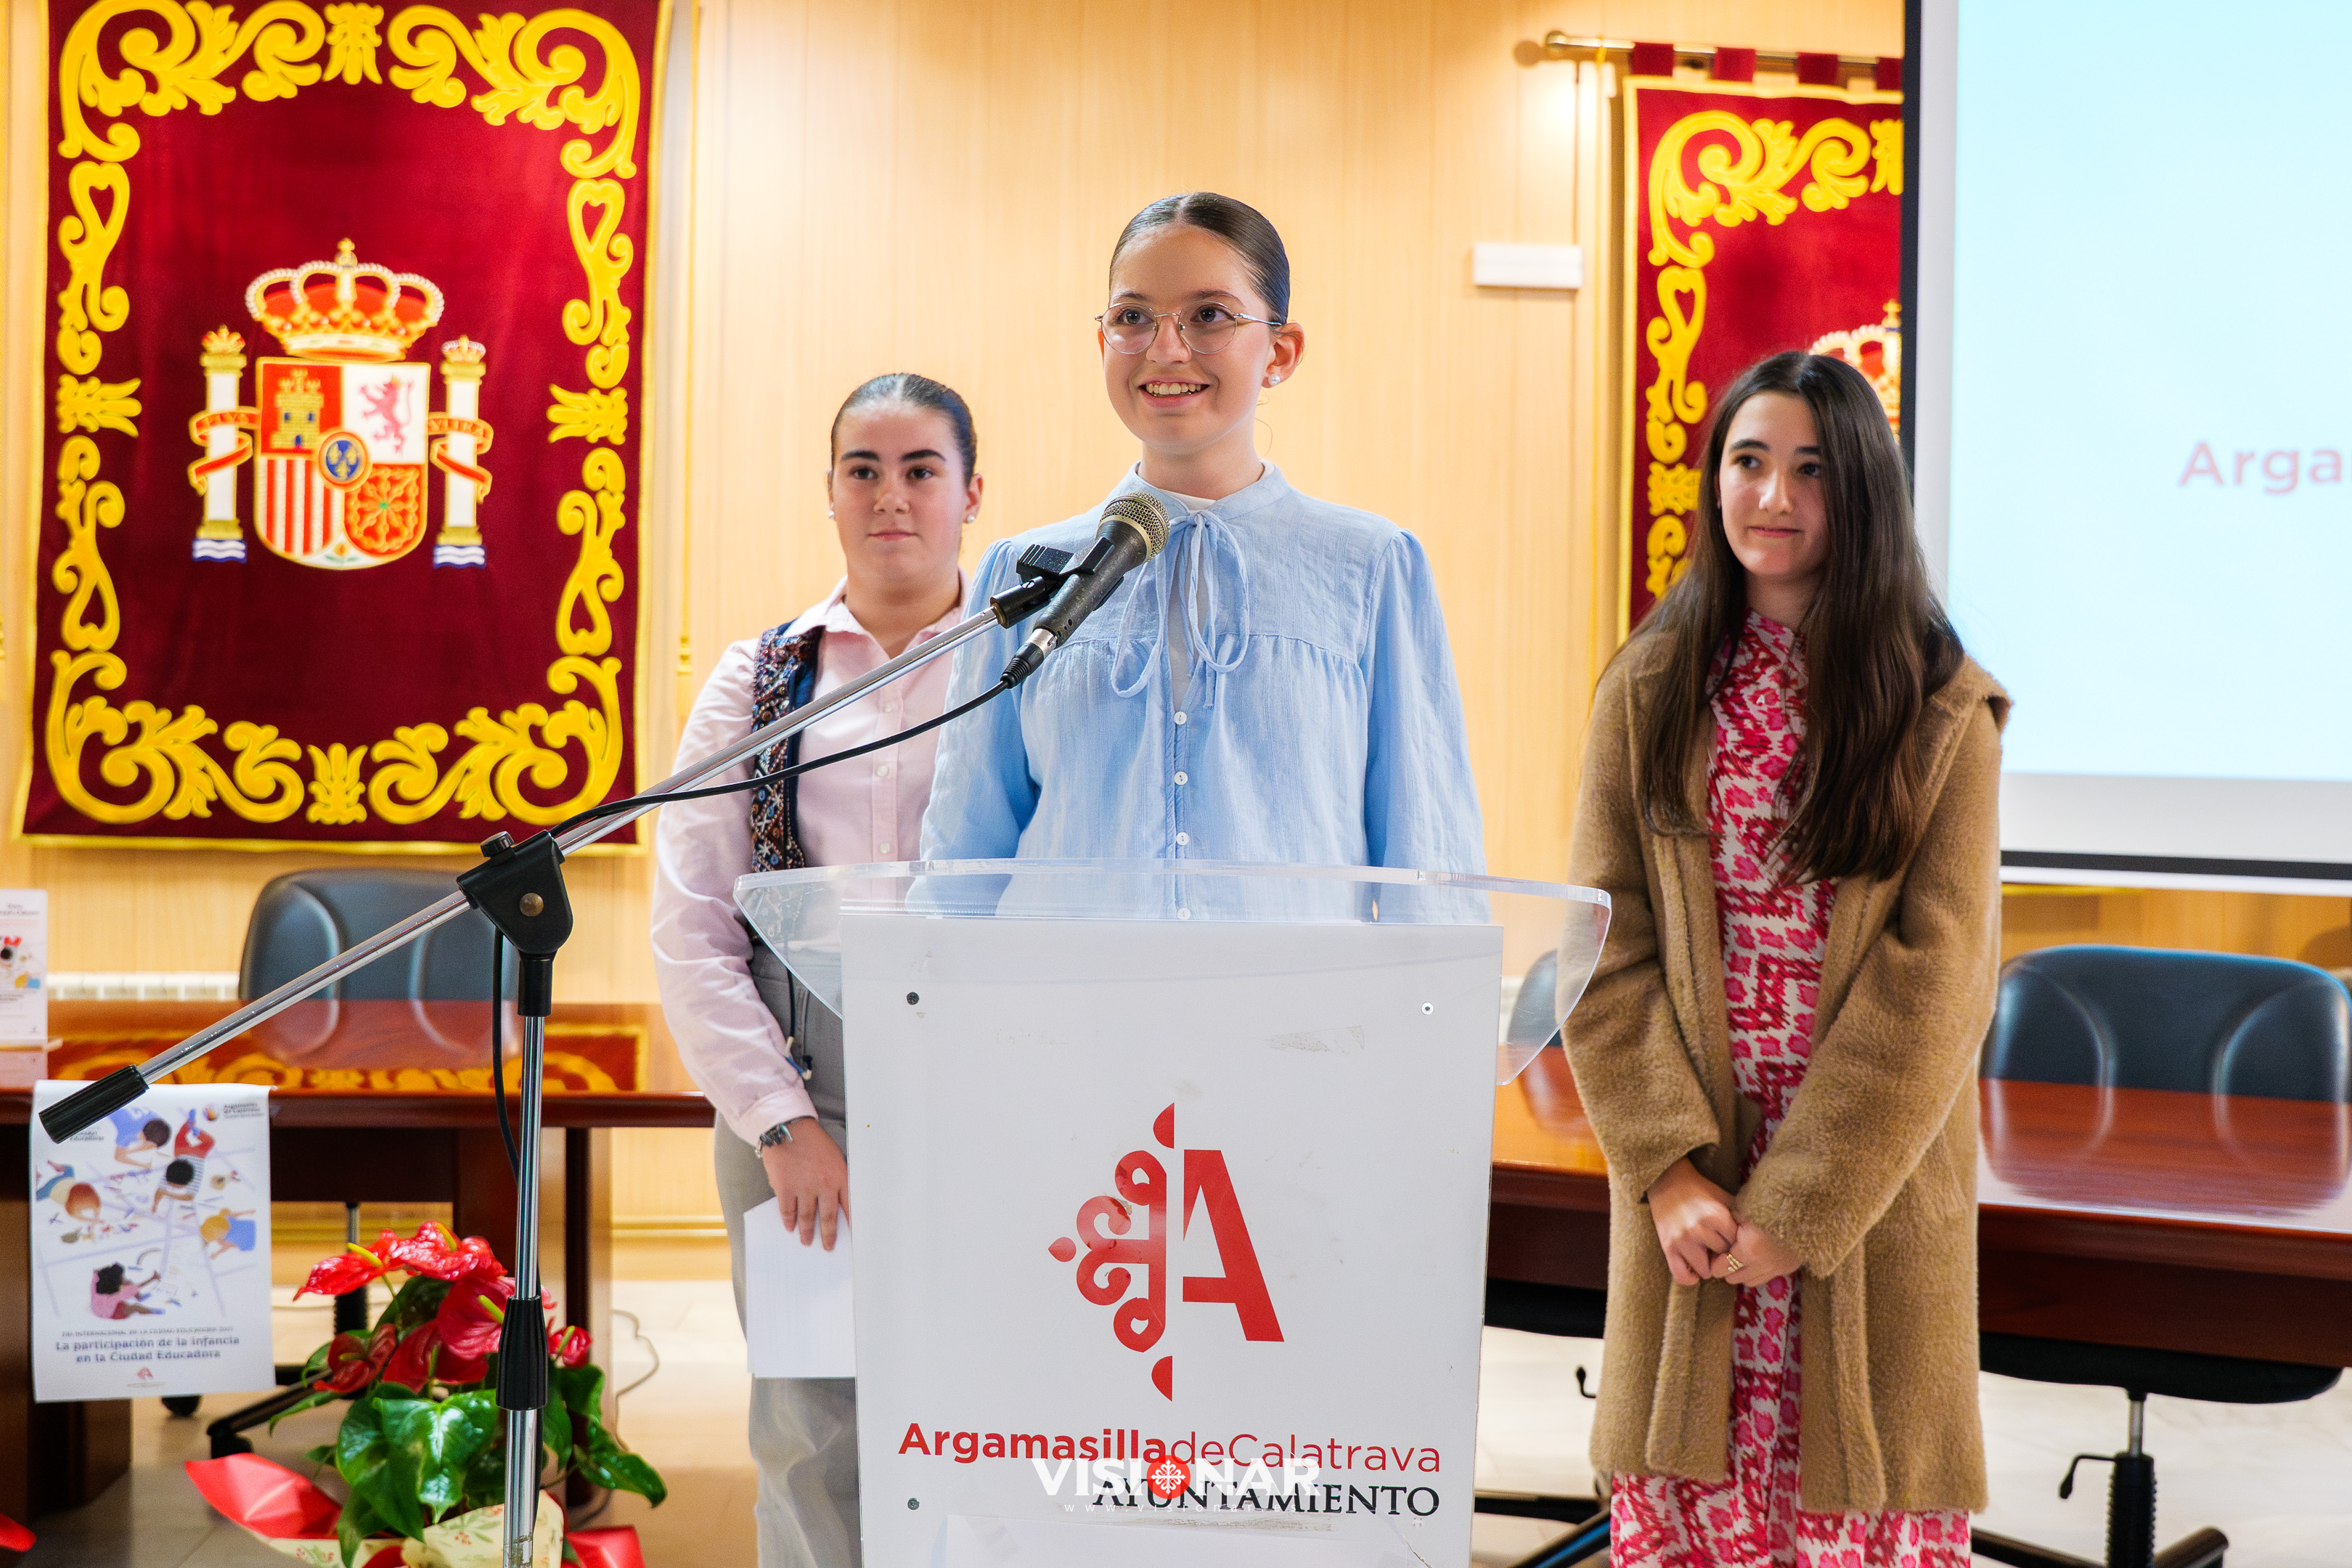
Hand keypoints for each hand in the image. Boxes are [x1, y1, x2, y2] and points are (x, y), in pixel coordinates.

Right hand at [758, 1122, 848, 1250]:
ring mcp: (803, 1188)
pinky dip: (789, 1221)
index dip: (850, 1224)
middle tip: (828, 1247)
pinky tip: (790, 1227)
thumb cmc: (814, 1141)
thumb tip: (837, 1201)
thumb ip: (836, 1179)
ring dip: (807, 1232)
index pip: (848, 1206)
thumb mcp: (835, 1158)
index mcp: (839, 1177)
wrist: (789, 1128)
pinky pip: (787, 1211)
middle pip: (827, 1217)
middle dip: (828, 1235)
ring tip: (807, 1241)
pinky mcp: (785, 1188)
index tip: (851, 1237)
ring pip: (806, 1217)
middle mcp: (823, 1185)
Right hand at [1645, 1158, 1736, 1285]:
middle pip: (1723, 1258)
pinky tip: (1694, 1270)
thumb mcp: (1723, 1198)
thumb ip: (1739, 1215)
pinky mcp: (1668, 1247)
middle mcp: (1699, 1229)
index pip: (1737, 1245)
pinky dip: (1690, 1278)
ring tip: (1706, 1255)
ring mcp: (1682, 1240)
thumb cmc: (1699, 1190)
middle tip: (1719, 1248)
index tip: (1733, 1241)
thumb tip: (1762, 1231)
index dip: (1737, 1244)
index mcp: (1716, 1216)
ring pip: (1705, 1270)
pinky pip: (1681, 1275)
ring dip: (1707, 1265)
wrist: (1666, 1181)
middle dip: (1723, 1255)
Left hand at [1710, 1218, 1800, 1287]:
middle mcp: (1761, 1264)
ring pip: (1749, 1281)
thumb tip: (1716, 1233)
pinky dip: (1757, 1271)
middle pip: (1733, 1278)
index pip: (1721, 1268)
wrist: (1802, 1211)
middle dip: (1726, 1268)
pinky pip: (1765, 1278)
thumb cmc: (1769, 1207)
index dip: (1715, 1261)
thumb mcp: (1743, 1212)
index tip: (1715, 1253)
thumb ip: (1728, 1226)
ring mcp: (1775, 1269)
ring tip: (1740, 1257)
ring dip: (1741, 1272)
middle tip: (1725, 1255)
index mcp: (1748, 1250)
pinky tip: (1756, 1259)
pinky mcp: (1786, 1268)